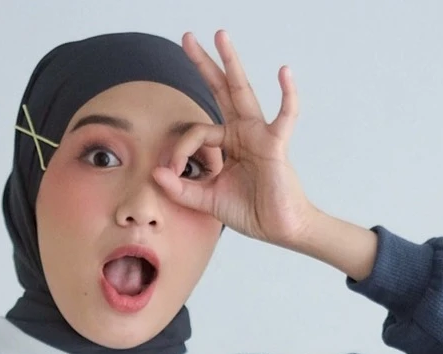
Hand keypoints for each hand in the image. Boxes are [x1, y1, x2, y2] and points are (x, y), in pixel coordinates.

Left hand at [153, 29, 318, 248]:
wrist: (279, 229)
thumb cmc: (251, 212)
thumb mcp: (208, 201)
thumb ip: (182, 189)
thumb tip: (155, 173)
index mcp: (228, 143)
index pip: (197, 132)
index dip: (180, 149)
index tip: (173, 171)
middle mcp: (243, 132)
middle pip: (221, 90)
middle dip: (204, 64)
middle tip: (187, 37)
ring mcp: (260, 134)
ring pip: (242, 92)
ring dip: (231, 63)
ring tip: (220, 36)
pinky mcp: (276, 144)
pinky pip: (285, 114)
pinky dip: (287, 94)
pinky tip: (284, 72)